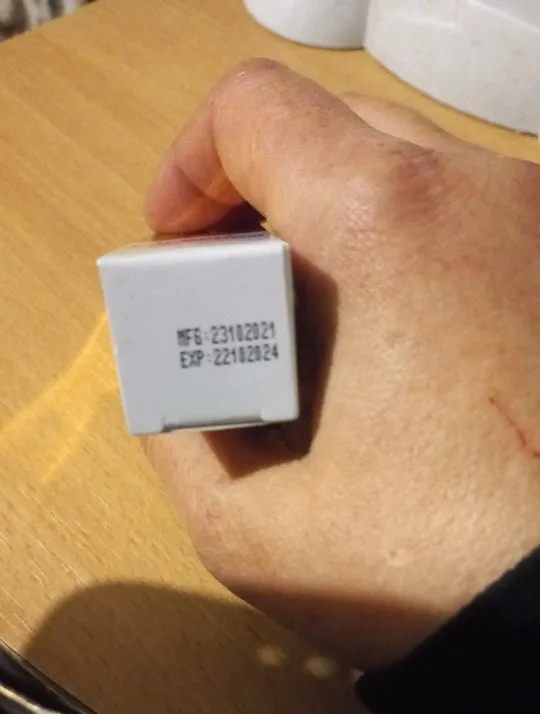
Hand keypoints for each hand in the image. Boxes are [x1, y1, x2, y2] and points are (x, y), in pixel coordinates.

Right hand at [144, 60, 539, 669]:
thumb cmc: (424, 568)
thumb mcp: (246, 523)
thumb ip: (176, 428)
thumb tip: (171, 373)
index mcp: (384, 225)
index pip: (257, 112)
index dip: (189, 167)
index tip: (174, 244)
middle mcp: (481, 194)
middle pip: (333, 135)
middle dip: (259, 206)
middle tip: (233, 298)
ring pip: (407, 177)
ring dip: (336, 232)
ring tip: (318, 338)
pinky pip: (466, 224)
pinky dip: (408, 258)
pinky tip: (400, 354)